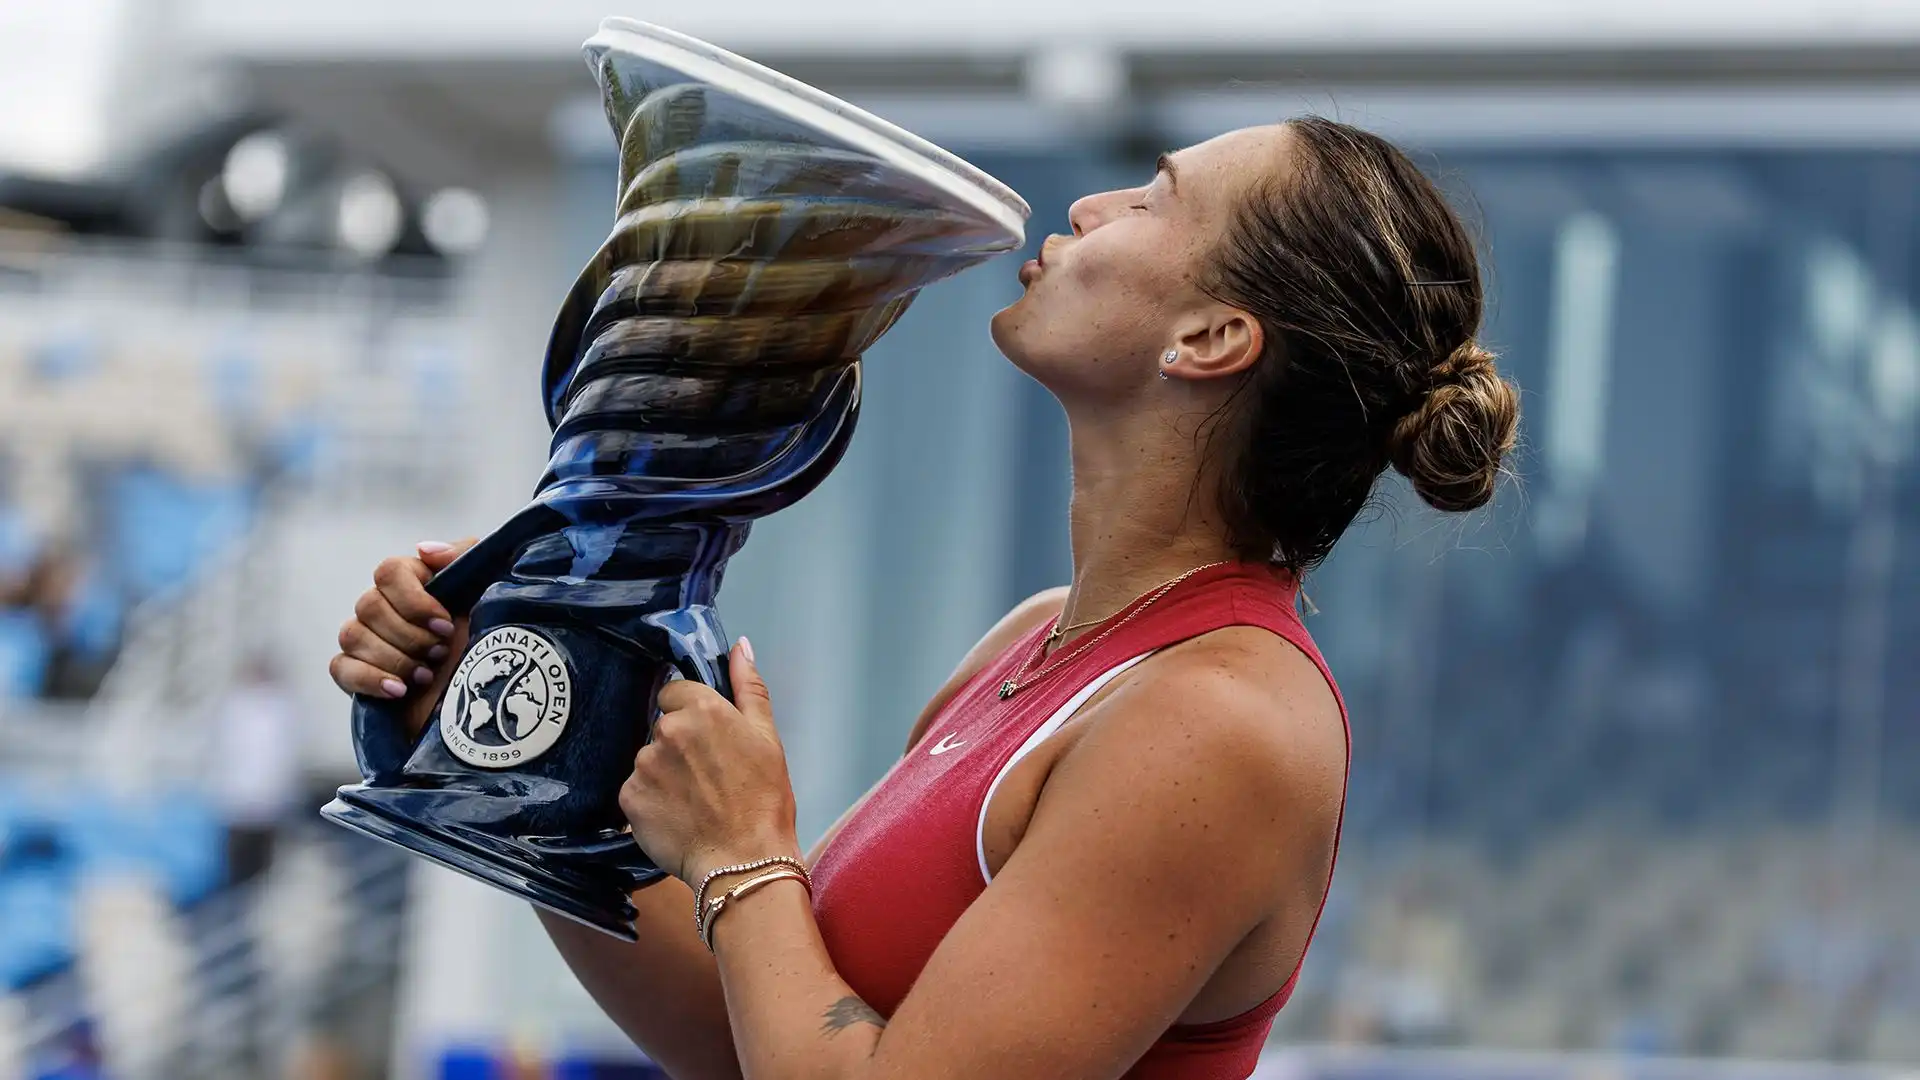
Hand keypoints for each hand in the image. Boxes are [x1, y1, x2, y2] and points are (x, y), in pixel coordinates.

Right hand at [327, 538, 475, 737]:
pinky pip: (340, 667)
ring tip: (426, 676)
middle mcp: (385, 606)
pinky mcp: (358, 674)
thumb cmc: (491, 641)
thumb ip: (466, 558)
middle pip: (369, 605)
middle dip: (410, 635)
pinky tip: (399, 691)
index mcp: (413, 583)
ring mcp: (368, 640)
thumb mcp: (491, 593)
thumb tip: (424, 550)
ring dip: (394, 658)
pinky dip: (369, 679)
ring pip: (352, 635)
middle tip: (441, 653)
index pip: (389, 571)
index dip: (414, 600)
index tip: (445, 625)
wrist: (487, 698)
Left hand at [620, 639, 800, 882]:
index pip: (674, 692)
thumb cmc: (763, 801)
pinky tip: (675, 817)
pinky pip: (635, 791)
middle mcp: (667, 731)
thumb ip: (749, 687)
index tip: (707, 740)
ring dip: (663, 774)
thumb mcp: (769, 738)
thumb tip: (740, 646)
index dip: (690, 714)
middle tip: (705, 776)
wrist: (744, 861)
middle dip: (677, 746)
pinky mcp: (629, 798)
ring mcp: (644, 765)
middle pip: (661, 727)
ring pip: (647, 759)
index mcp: (703, 709)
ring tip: (692, 801)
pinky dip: (650, 802)